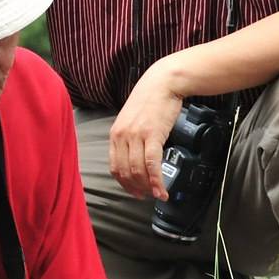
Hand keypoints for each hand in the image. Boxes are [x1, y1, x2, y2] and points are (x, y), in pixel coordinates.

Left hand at [108, 60, 187, 199]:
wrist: (163, 83)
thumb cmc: (150, 101)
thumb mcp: (131, 120)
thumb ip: (130, 138)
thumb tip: (134, 157)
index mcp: (114, 134)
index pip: (114, 167)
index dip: (124, 183)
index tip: (134, 192)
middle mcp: (121, 136)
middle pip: (125, 172)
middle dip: (136, 188)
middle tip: (147, 196)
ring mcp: (135, 135)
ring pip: (137, 170)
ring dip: (147, 187)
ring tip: (156, 194)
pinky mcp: (151, 134)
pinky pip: (151, 164)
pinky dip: (156, 180)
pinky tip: (161, 190)